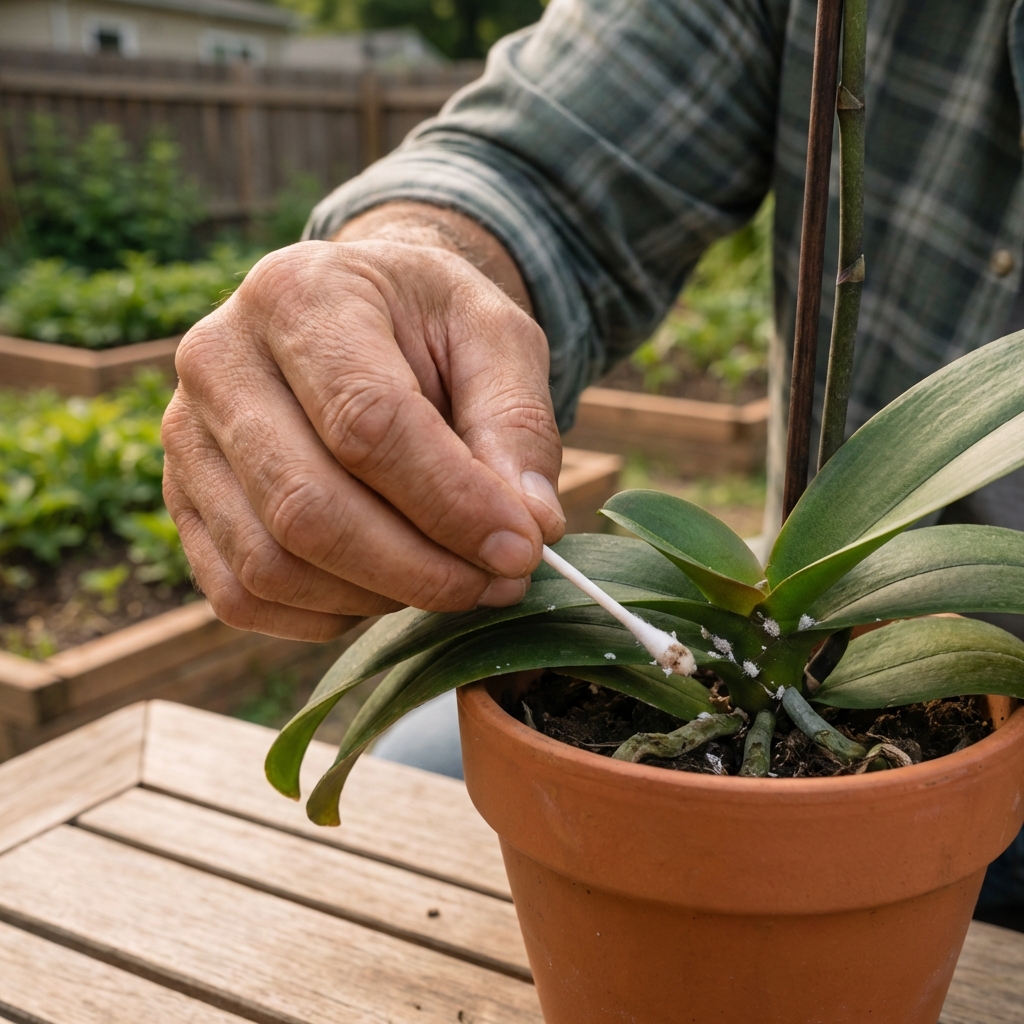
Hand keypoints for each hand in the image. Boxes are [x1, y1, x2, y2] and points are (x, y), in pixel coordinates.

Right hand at [162, 211, 564, 641]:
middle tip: (498, 583)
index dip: (451, 503)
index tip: (522, 549)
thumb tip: (531, 529)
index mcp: (298, 295)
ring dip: (378, 598)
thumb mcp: (495, 336)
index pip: (367, 424)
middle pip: (308, 507)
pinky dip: (325, 615)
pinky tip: (385, 588)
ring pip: (271, 565)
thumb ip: (518, 425)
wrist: (354, 313)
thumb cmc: (428, 323)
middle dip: (419, 570)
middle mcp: (219, 361)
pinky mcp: (182, 500)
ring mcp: (185, 437)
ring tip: (449, 578)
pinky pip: (241, 596)